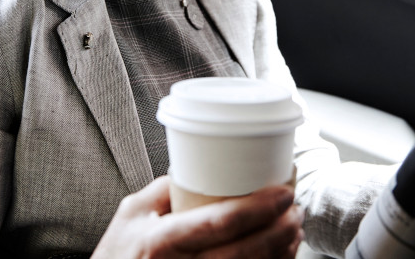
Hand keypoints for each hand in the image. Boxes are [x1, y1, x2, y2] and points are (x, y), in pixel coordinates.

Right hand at [91, 176, 304, 258]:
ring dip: (280, 253)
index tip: (284, 193)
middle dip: (278, 232)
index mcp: (160, 241)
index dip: (258, 209)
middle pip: (243, 253)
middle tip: (296, 210)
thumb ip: (167, 188)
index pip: (218, 223)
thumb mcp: (132, 212)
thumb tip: (204, 165)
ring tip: (294, 230)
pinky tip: (280, 255)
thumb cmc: (118, 252)